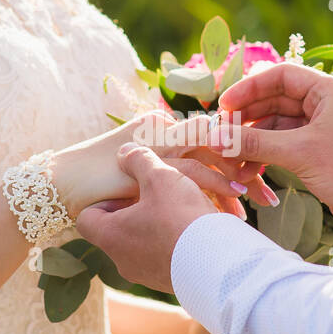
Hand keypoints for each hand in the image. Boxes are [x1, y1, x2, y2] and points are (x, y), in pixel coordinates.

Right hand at [51, 112, 254, 214]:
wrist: (64, 185)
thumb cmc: (101, 188)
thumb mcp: (141, 186)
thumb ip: (163, 183)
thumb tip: (196, 206)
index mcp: (162, 129)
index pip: (209, 140)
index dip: (235, 158)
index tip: (256, 182)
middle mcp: (162, 128)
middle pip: (216, 144)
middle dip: (246, 168)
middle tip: (268, 195)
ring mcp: (156, 140)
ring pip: (209, 154)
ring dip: (236, 179)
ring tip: (257, 202)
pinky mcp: (148, 156)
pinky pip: (191, 170)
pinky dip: (215, 186)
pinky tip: (232, 204)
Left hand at [76, 143, 219, 291]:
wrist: (220, 264)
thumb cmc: (182, 218)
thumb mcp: (161, 176)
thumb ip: (139, 159)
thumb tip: (125, 152)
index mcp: (111, 237)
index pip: (87, 217)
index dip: (105, 198)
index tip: (127, 188)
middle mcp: (123, 261)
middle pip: (117, 230)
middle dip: (136, 210)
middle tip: (156, 196)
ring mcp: (147, 275)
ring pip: (143, 244)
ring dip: (158, 226)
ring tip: (181, 211)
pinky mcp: (170, 283)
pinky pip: (166, 258)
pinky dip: (176, 242)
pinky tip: (195, 229)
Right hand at [198, 63, 332, 239]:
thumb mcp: (299, 154)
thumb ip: (255, 143)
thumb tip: (215, 137)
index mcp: (331, 90)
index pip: (282, 76)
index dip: (250, 88)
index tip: (225, 105)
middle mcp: (328, 103)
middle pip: (277, 99)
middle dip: (249, 116)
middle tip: (223, 132)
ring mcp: (324, 126)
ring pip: (278, 123)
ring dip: (255, 138)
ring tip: (232, 156)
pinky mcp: (320, 148)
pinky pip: (285, 141)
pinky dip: (267, 152)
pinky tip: (249, 168)